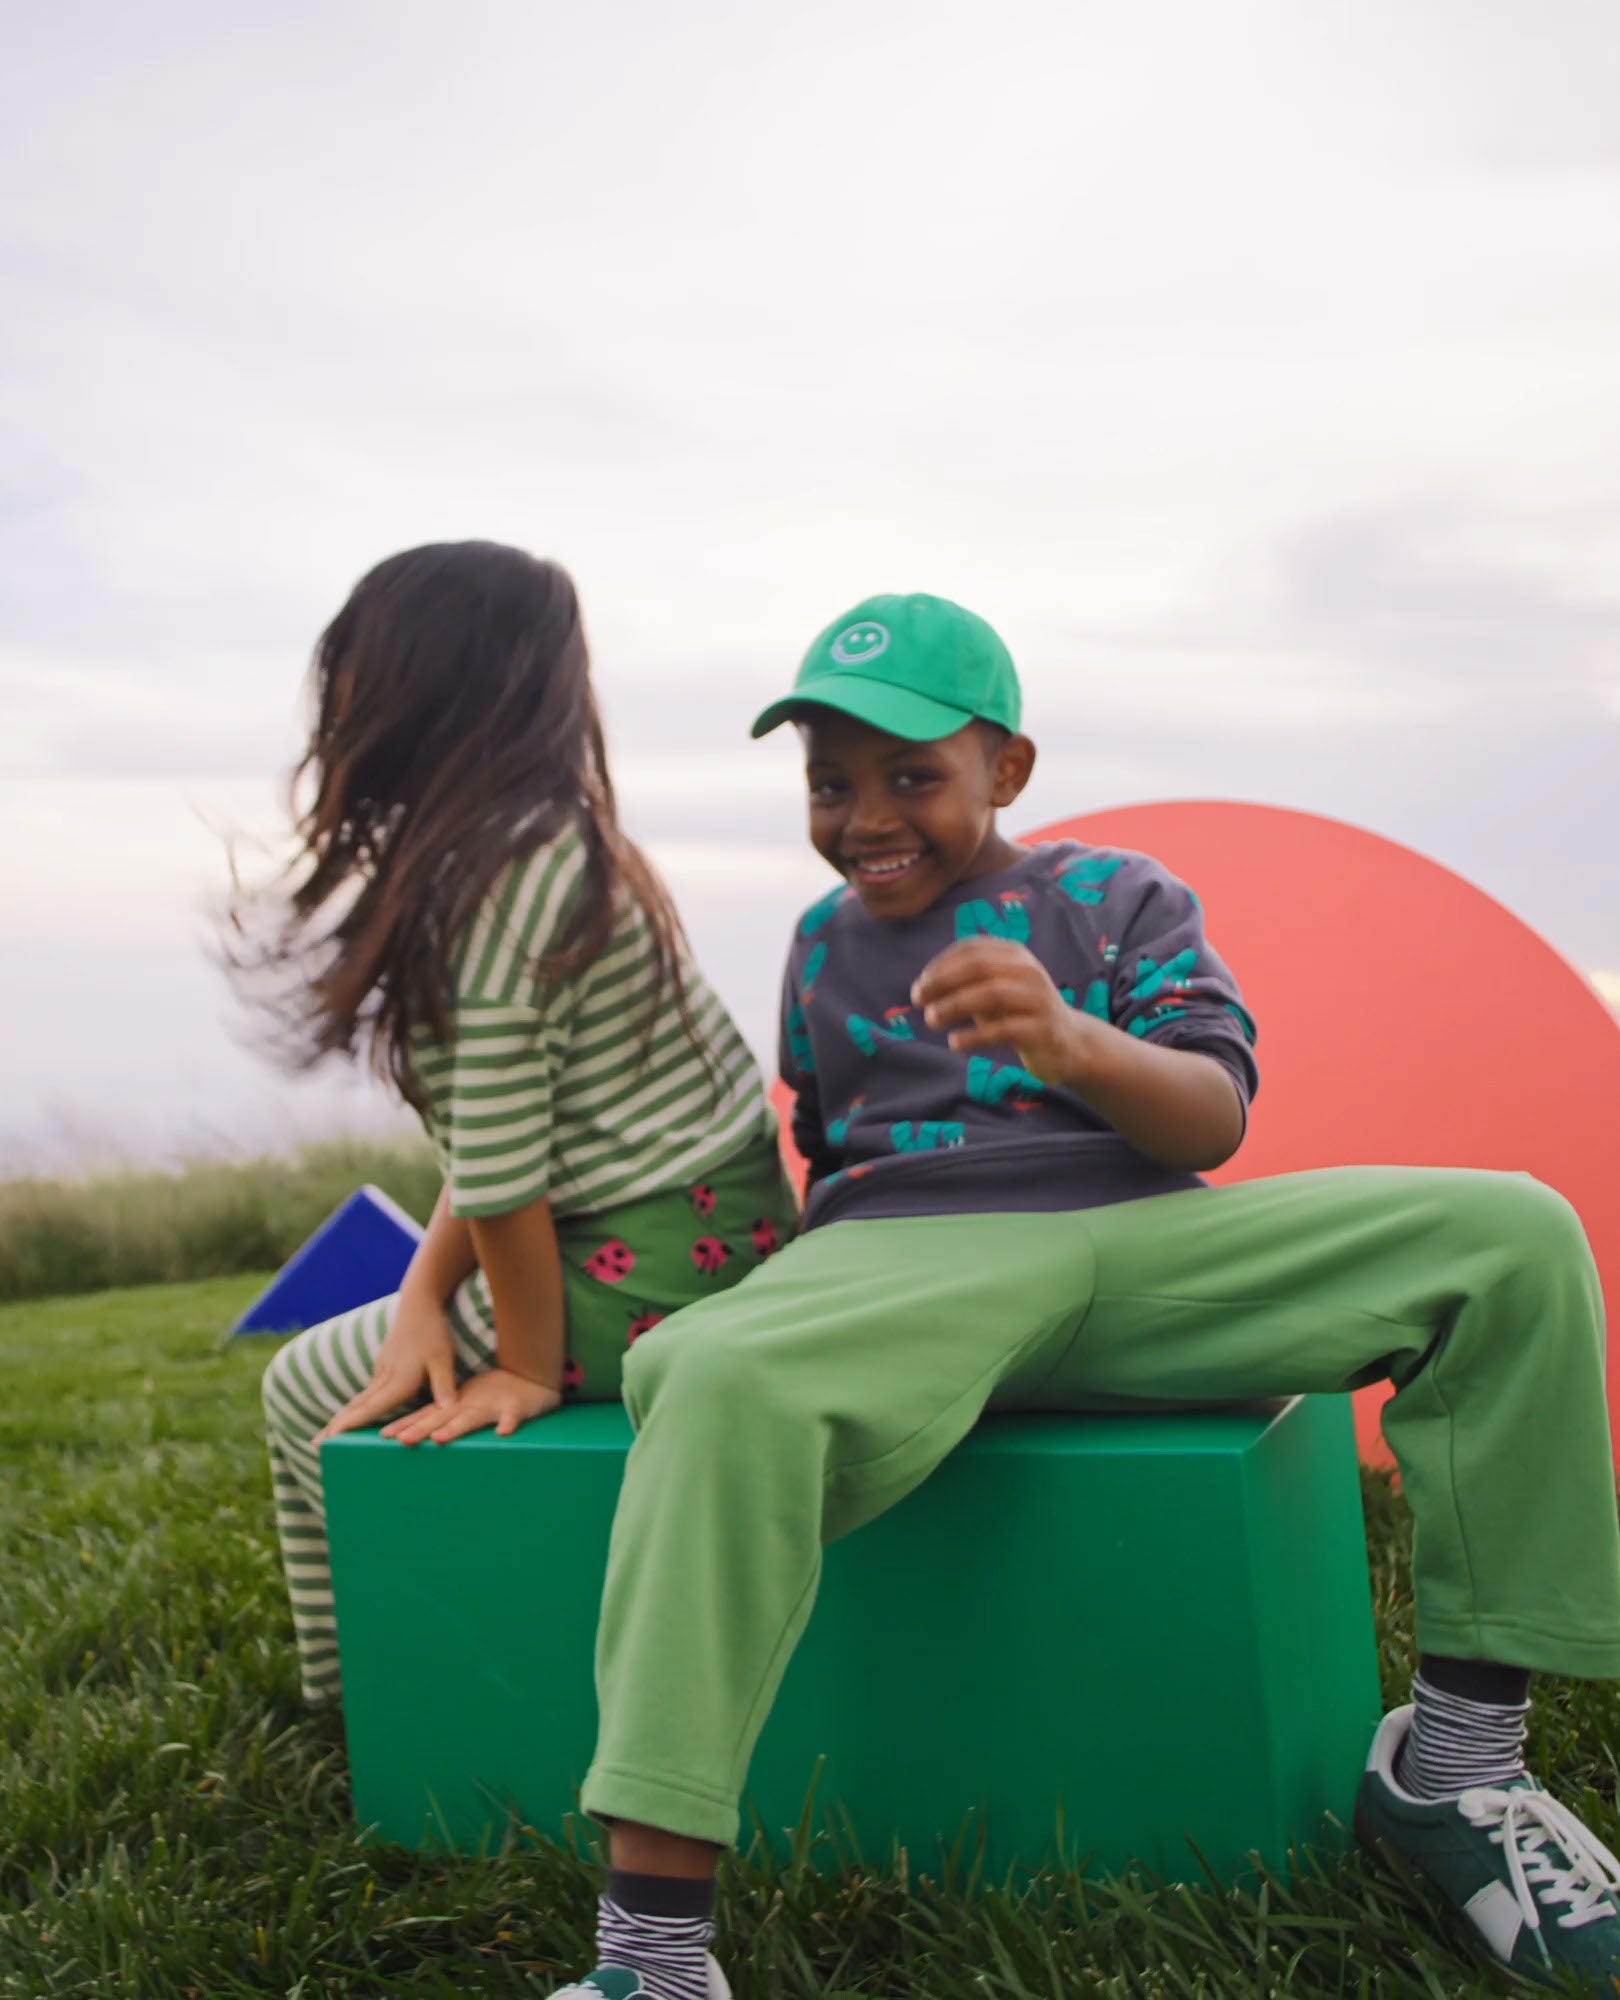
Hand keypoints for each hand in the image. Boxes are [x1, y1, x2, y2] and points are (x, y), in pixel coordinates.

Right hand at [315, 1289, 459, 1443]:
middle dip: (335, 1427)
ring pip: (359, 1400)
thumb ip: (444, 1386)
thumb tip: (448, 1411)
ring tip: (326, 1437)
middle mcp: (385, 1378)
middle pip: (356, 1407)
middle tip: (315, 1446)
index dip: (350, 1424)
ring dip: (342, 1418)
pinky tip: (350, 1417)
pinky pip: (367, 1393)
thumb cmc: (433, 1332)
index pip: (371, 1408)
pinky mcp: (382, 1367)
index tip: (330, 1439)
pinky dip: (355, 1408)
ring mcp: (381, 1371)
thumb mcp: (444, 1359)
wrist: (419, 1304)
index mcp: (398, 1380)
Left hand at [380, 1367, 561, 1445]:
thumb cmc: (496, 1396)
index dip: (407, 1425)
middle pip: (444, 1418)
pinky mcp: (517, 1408)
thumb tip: (413, 1433)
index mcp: (458, 1405)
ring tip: (439, 1439)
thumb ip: (444, 1417)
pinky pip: (514, 1417)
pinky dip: (509, 1423)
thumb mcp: (468, 1404)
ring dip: (456, 1428)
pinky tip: (504, 1432)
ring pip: (473, 1418)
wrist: (533, 1378)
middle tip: (402, 1441)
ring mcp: (494, 1406)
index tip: (385, 1436)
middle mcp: (471, 1405)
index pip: (428, 1415)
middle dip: (422, 1429)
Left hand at [912, 939, 1092, 1086]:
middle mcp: (1029, 971)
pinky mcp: (1043, 1029)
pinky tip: (954, 1043)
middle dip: (942, 982)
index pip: (972, 949)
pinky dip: (974, 1036)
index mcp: (1015, 954)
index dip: (940, 965)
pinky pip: (1004, 1029)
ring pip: (991, 994)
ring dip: (954, 1006)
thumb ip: (964, 984)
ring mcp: (1038, 999)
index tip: (919, 986)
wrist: (1068, 1042)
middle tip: (917, 1000)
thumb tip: (921, 988)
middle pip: (979, 967)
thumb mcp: (992, 991)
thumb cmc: (1019, 1012)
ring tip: (930, 1020)